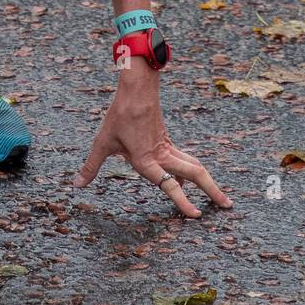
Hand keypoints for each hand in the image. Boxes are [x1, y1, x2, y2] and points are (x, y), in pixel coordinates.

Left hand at [73, 64, 232, 217]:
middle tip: (227, 206)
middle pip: (195, 174)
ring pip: (194, 166)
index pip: (169, 184)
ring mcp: (168, 148)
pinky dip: (194, 172)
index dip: (182, 202)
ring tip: (220, 198)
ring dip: (208, 181)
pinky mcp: (168, 142)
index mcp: (147, 160)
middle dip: (212, 190)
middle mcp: (162, 155)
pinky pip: (186, 160)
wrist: (136, 88)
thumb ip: (91, 166)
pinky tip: (193, 181)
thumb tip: (76, 185)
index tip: (196, 216)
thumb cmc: (119, 115)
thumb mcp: (102, 142)